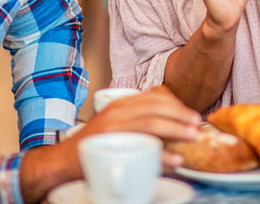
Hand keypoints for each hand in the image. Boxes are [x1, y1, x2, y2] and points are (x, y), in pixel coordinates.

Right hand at [70, 86, 201, 166]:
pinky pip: (141, 146)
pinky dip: (161, 153)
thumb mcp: (115, 125)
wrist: (62, 161)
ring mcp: (113, 127)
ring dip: (177, 130)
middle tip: (197, 126)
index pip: (154, 96)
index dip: (177, 104)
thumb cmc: (92, 145)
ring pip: (152, 122)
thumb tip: (167, 123)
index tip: (192, 114)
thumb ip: (136, 120)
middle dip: (182, 116)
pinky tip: (175, 158)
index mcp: (121, 104)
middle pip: (157, 107)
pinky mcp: (109, 145)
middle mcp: (117, 111)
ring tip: (193, 137)